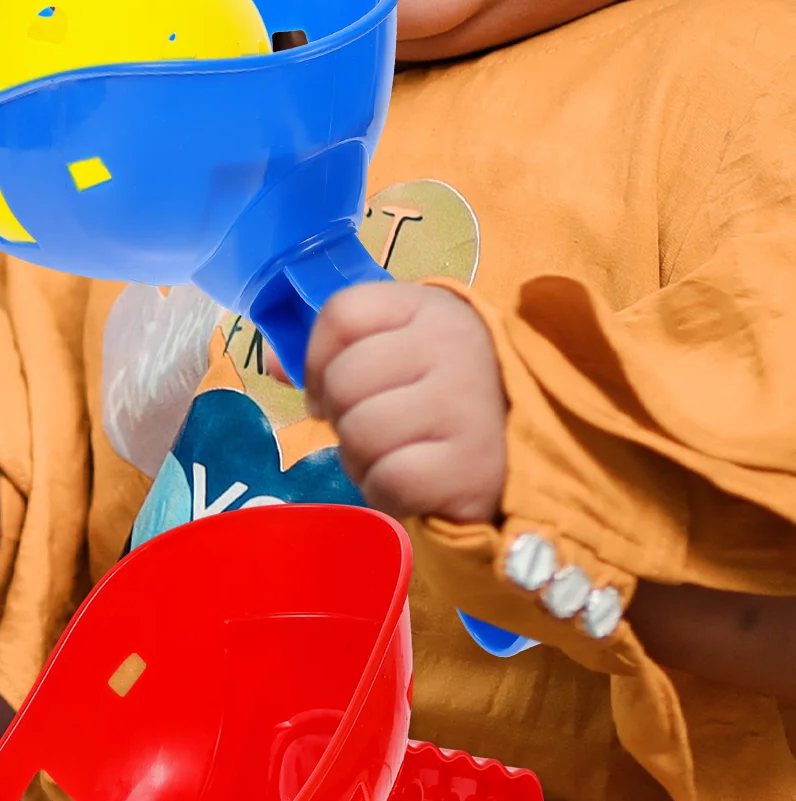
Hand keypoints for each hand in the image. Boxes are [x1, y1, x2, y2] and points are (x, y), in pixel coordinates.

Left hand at [302, 282, 505, 522]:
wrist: (527, 454)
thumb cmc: (449, 401)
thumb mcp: (403, 355)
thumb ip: (338, 353)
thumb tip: (272, 366)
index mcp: (430, 307)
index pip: (341, 313)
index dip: (317, 359)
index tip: (329, 390)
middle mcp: (452, 346)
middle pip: (342, 380)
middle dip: (342, 417)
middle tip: (373, 431)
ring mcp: (466, 404)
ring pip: (359, 433)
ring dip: (362, 459)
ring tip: (394, 457)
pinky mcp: (471, 466)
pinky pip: (388, 480)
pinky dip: (386, 492)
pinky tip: (413, 485)